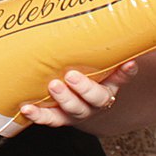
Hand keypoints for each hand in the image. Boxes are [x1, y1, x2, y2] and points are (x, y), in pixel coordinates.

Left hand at [19, 61, 137, 127]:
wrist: (78, 103)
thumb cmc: (88, 77)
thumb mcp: (99, 66)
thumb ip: (109, 53)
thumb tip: (123, 36)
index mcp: (108, 89)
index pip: (121, 79)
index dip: (125, 73)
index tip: (128, 63)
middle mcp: (94, 103)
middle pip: (95, 99)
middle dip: (84, 87)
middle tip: (71, 75)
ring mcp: (76, 112)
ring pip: (73, 110)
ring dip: (63, 99)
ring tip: (53, 86)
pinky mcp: (58, 117)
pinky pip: (49, 119)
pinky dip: (38, 115)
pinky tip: (27, 108)